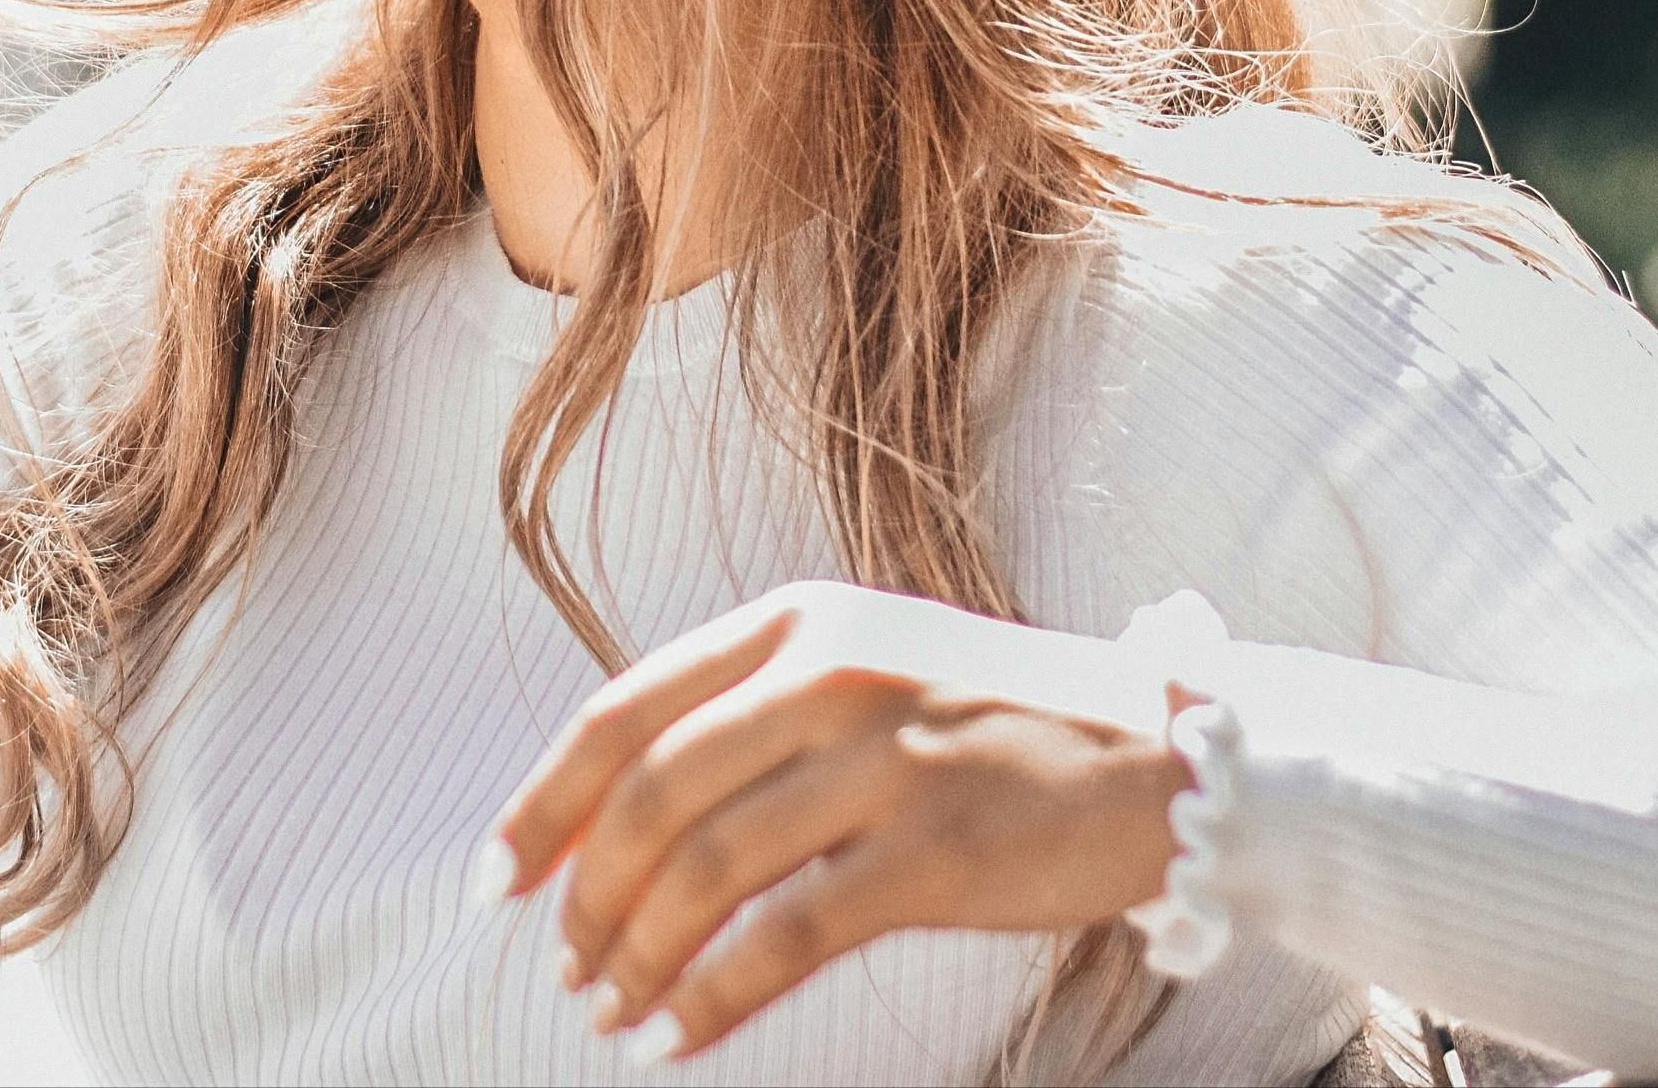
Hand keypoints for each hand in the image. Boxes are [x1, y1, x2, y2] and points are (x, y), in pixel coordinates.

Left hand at [475, 578, 1190, 1061]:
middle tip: (566, 963)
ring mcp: (884, 759)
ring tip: (609, 1009)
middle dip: (583, 894)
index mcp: (799, 621)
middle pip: (649, 792)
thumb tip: (622, 808)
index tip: (494, 880)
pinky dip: (710, 997)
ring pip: (704, 867)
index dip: (541, 802)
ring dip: (636, 953)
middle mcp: (831, 673)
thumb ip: (759, 713)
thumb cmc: (997, 726)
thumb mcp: (869, 672)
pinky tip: (675, 1037)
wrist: (1162, 757)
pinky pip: (783, 937)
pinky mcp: (934, 850)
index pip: (623, 709)